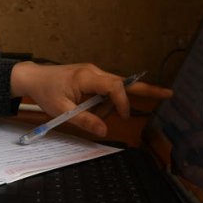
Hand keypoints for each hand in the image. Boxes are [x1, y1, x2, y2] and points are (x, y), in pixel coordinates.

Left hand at [10, 61, 172, 136]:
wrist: (34, 78)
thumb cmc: (46, 92)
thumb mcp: (61, 110)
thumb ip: (83, 120)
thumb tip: (105, 131)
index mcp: (86, 76)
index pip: (114, 86)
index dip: (122, 102)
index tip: (123, 116)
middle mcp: (94, 71)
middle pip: (124, 83)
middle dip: (146, 90)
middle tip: (169, 94)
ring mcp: (94, 73)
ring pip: (114, 90)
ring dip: (109, 106)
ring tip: (85, 115)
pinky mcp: (92, 78)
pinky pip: (106, 91)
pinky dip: (106, 102)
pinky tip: (93, 109)